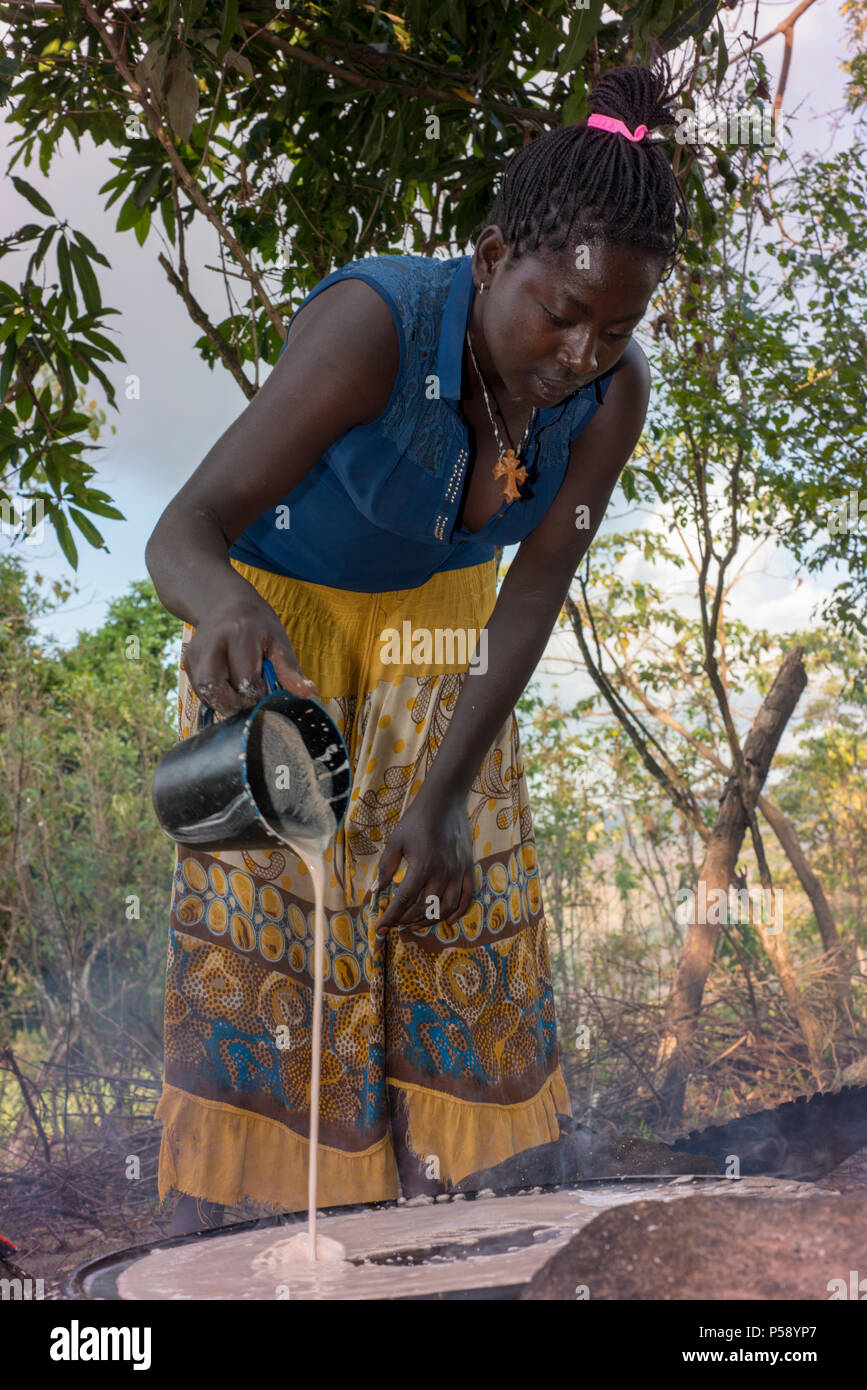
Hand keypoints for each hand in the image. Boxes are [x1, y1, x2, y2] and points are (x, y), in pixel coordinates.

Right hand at [182, 594, 316, 717]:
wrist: (223, 601)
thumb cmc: (257, 622)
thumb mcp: (279, 639)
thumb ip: (290, 669)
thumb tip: (308, 694)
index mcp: (241, 634)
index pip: (245, 680)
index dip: (257, 695)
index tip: (266, 694)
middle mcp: (214, 642)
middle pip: (215, 687)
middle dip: (235, 704)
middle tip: (250, 702)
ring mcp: (196, 651)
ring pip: (204, 691)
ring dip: (222, 702)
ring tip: (239, 696)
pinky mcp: (188, 659)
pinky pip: (199, 689)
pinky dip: (214, 697)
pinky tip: (228, 689)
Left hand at [374, 792, 475, 936]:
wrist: (444, 801)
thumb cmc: (416, 819)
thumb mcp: (395, 841)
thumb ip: (386, 867)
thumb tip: (376, 890)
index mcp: (421, 867)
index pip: (403, 901)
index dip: (390, 917)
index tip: (380, 928)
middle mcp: (441, 873)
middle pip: (424, 908)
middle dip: (406, 921)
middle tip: (395, 924)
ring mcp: (457, 872)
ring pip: (445, 907)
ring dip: (429, 920)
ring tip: (414, 924)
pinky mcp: (468, 868)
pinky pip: (467, 897)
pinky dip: (458, 912)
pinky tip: (447, 920)